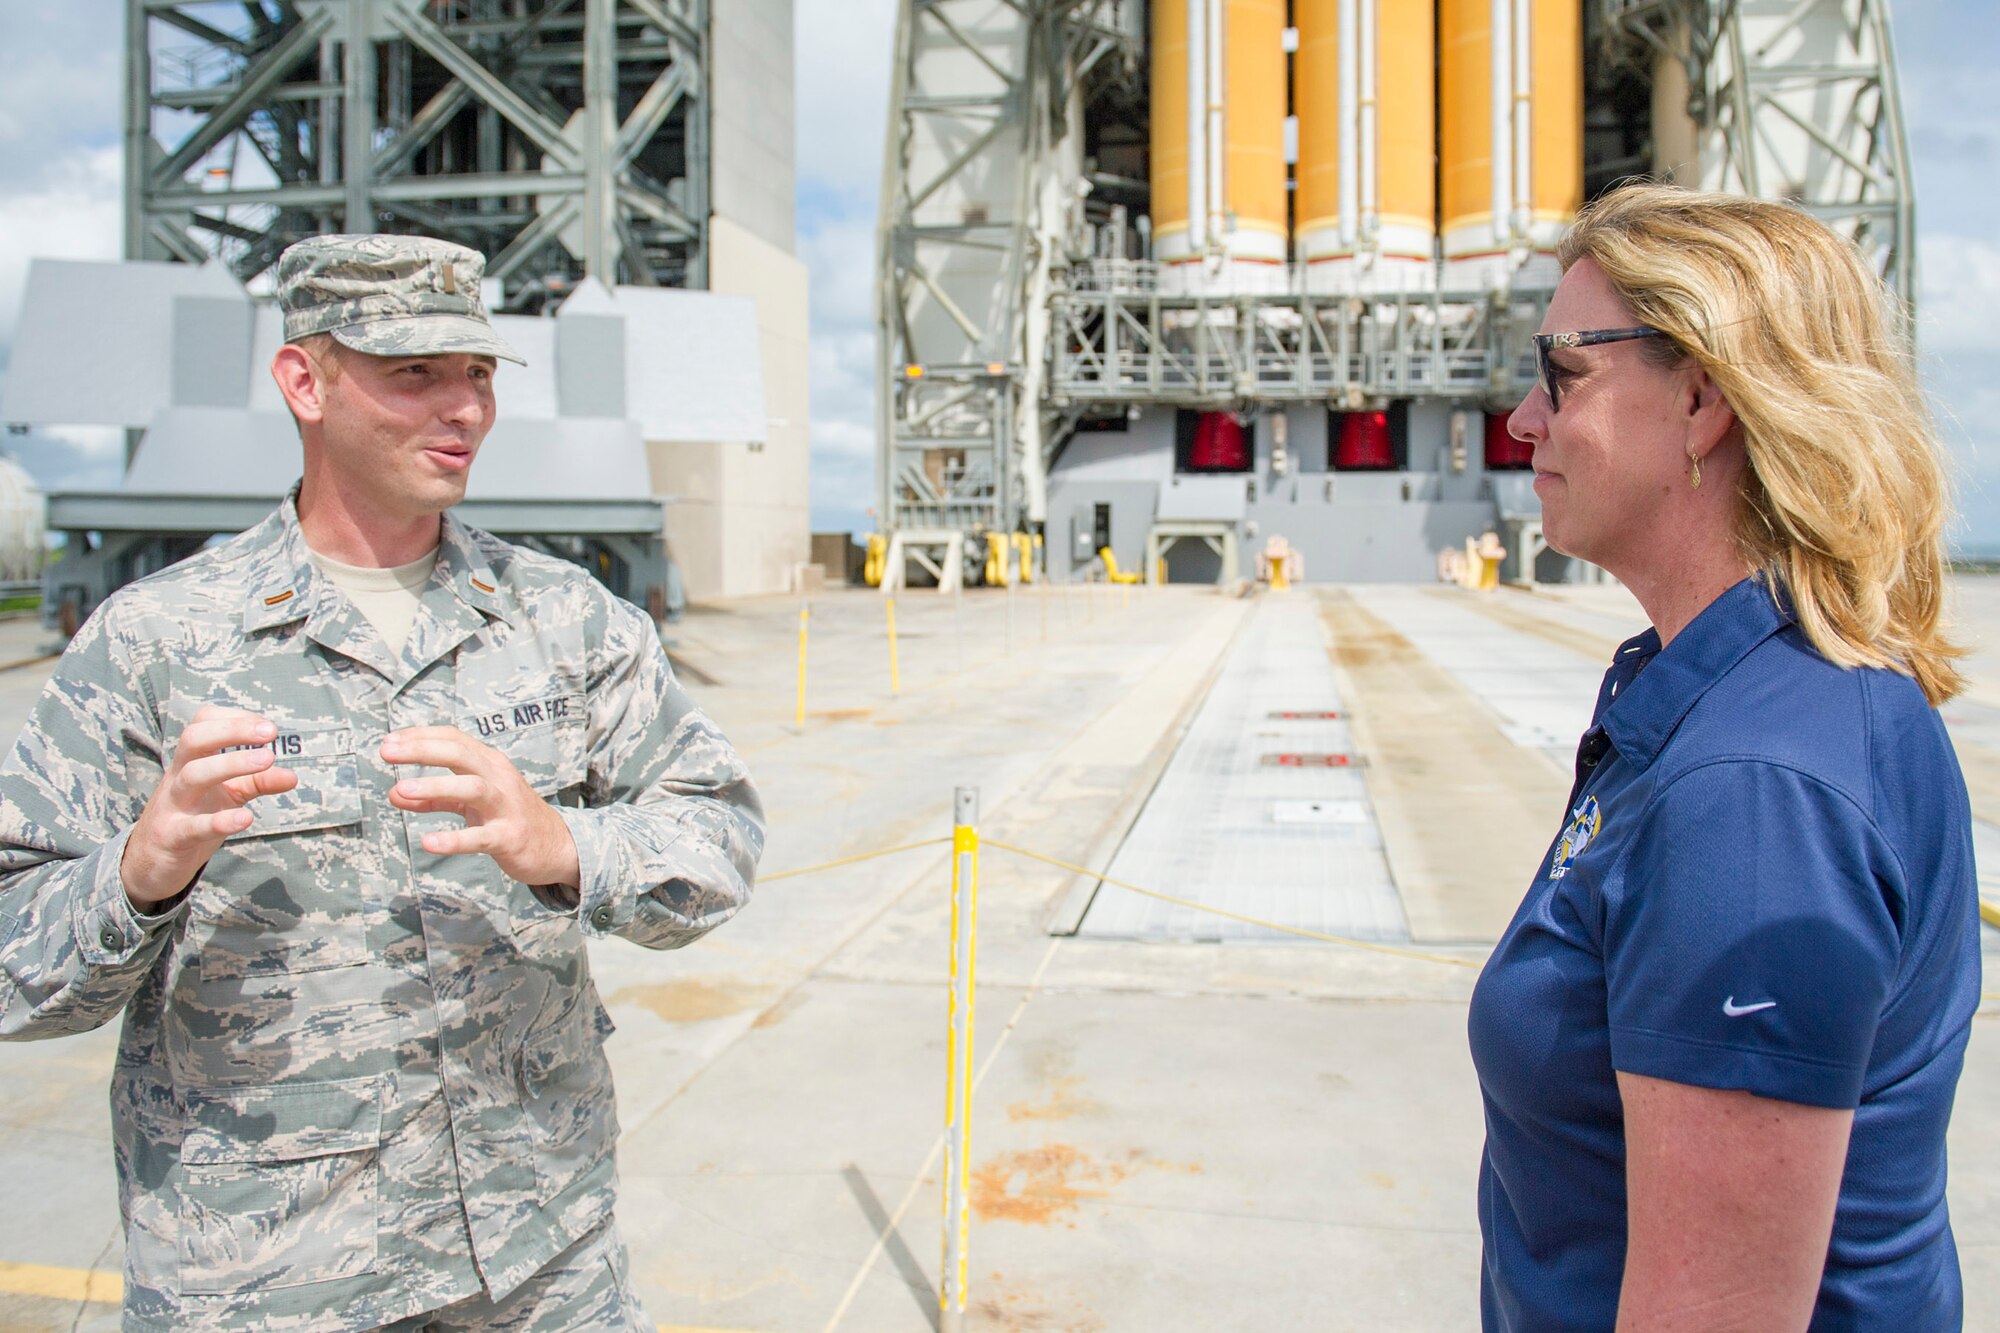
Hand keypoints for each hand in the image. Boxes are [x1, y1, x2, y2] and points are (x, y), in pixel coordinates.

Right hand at [121, 705, 299, 908]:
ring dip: (231, 764)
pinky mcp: (172, 838)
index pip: (202, 723)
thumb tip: (292, 776)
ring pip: (193, 775)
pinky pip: (193, 826)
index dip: (234, 718)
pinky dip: (220, 821)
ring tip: (268, 760)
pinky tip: (246, 817)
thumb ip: (257, 783)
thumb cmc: (192, 817)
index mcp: (190, 762)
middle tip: (270, 733)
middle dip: (231, 730)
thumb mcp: (227, 796)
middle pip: (193, 740)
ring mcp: (172, 806)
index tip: (267, 727)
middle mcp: (178, 777)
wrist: (148, 863)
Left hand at [380, 727, 579, 888]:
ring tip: (402, 788)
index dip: (420, 737)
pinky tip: (429, 842)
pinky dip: (454, 839)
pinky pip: (481, 837)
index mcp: (489, 764)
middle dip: (422, 749)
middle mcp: (499, 778)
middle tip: (386, 751)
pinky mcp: (509, 837)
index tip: (388, 741)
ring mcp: (505, 807)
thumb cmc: (508, 816)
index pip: (453, 739)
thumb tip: (394, 793)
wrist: (557, 846)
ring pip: (472, 787)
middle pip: (461, 754)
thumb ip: (434, 797)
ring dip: (436, 785)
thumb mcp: (470, 802)